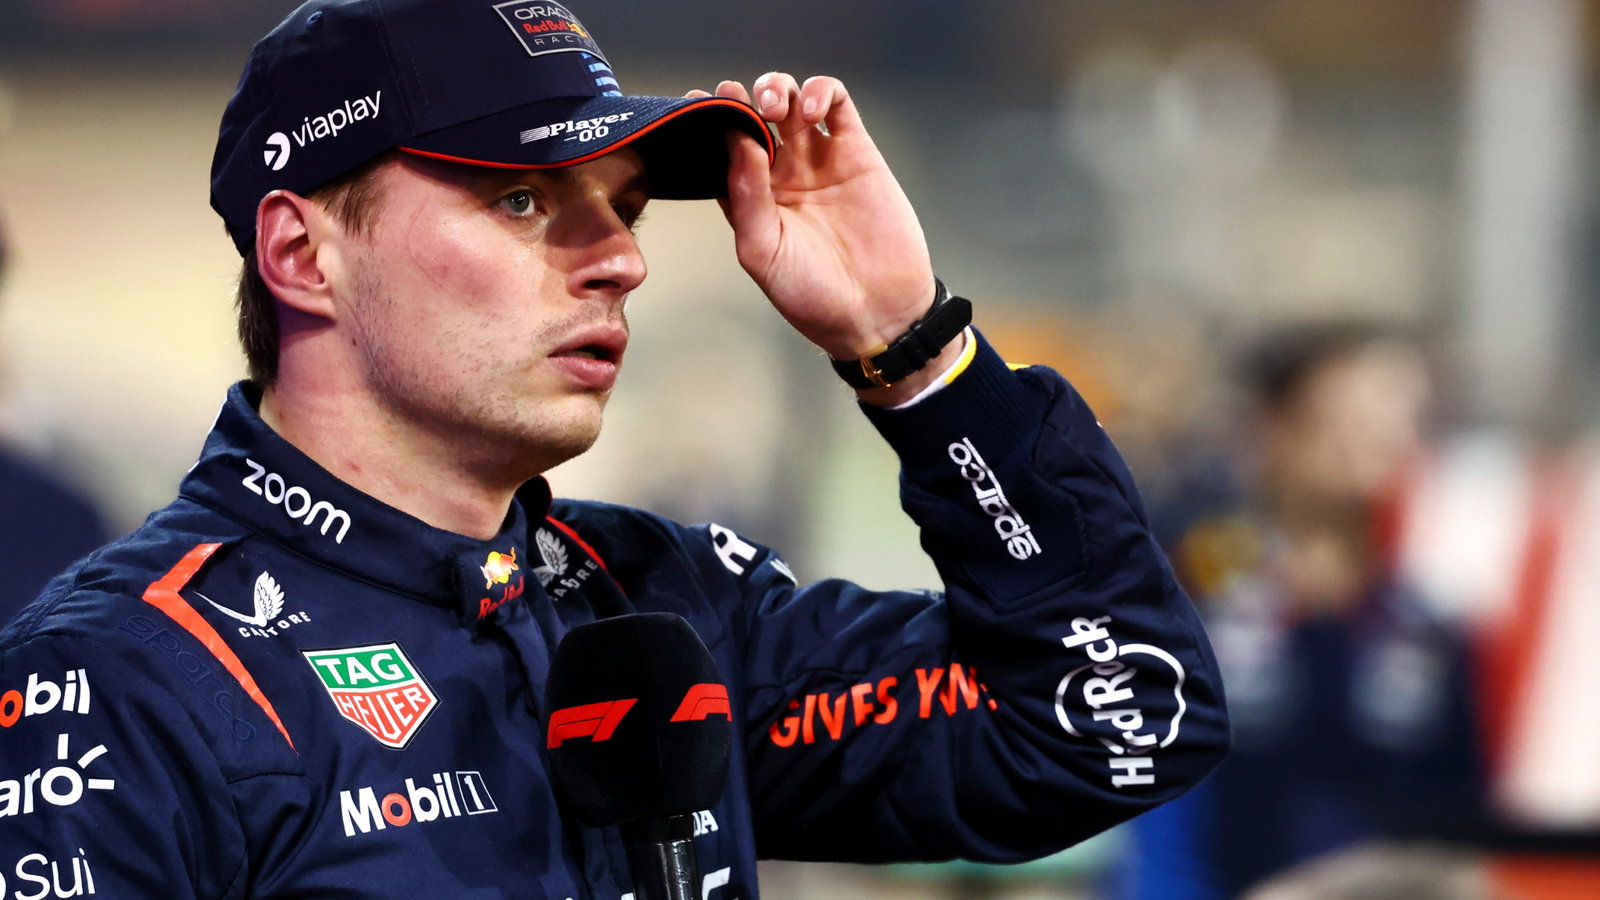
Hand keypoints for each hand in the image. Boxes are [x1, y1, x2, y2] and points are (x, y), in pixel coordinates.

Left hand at [688, 74, 936, 361]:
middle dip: (744, 99)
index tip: (699, 104)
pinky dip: (822, 93)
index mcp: (751, 198)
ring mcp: (819, 161)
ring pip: (792, 102)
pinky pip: (838, 106)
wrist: (876, 314)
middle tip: (743, 104)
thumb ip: (746, 198)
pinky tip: (812, 109)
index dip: (710, 121)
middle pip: (754, 115)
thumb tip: (737, 142)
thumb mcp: (764, 253)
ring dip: (779, 89)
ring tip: (777, 107)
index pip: (721, 147)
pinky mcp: (857, 153)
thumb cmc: (815, 296)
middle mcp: (782, 175)